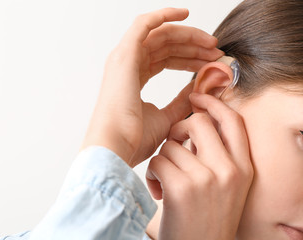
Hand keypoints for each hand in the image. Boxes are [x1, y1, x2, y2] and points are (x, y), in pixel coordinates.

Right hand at [81, 8, 222, 166]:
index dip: (190, 58)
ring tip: (211, 43)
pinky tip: (185, 13)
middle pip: (165, 45)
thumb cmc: (135, 138)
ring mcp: (125, 58)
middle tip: (217, 51)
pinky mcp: (125, 54)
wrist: (117, 147)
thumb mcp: (168, 117)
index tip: (212, 62)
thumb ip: (182, 100)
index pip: (165, 59)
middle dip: (193, 45)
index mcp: (134, 78)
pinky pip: (145, 24)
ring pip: (160, 34)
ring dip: (188, 35)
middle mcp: (128, 64)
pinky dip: (164, 15)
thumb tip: (200, 86)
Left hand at [146, 93, 253, 239]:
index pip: (233, 121)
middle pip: (197, 122)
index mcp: (243, 168)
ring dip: (162, 160)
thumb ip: (216, 155)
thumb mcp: (226, 186)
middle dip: (178, 129)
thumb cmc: (206, 217)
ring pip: (170, 143)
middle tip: (173, 144)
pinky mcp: (181, 188)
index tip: (197, 96)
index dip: (213, 104)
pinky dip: (152, 174)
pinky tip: (158, 191)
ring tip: (166, 181)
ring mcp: (206, 179)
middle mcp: (229, 170)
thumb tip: (195, 122)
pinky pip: (157, 161)